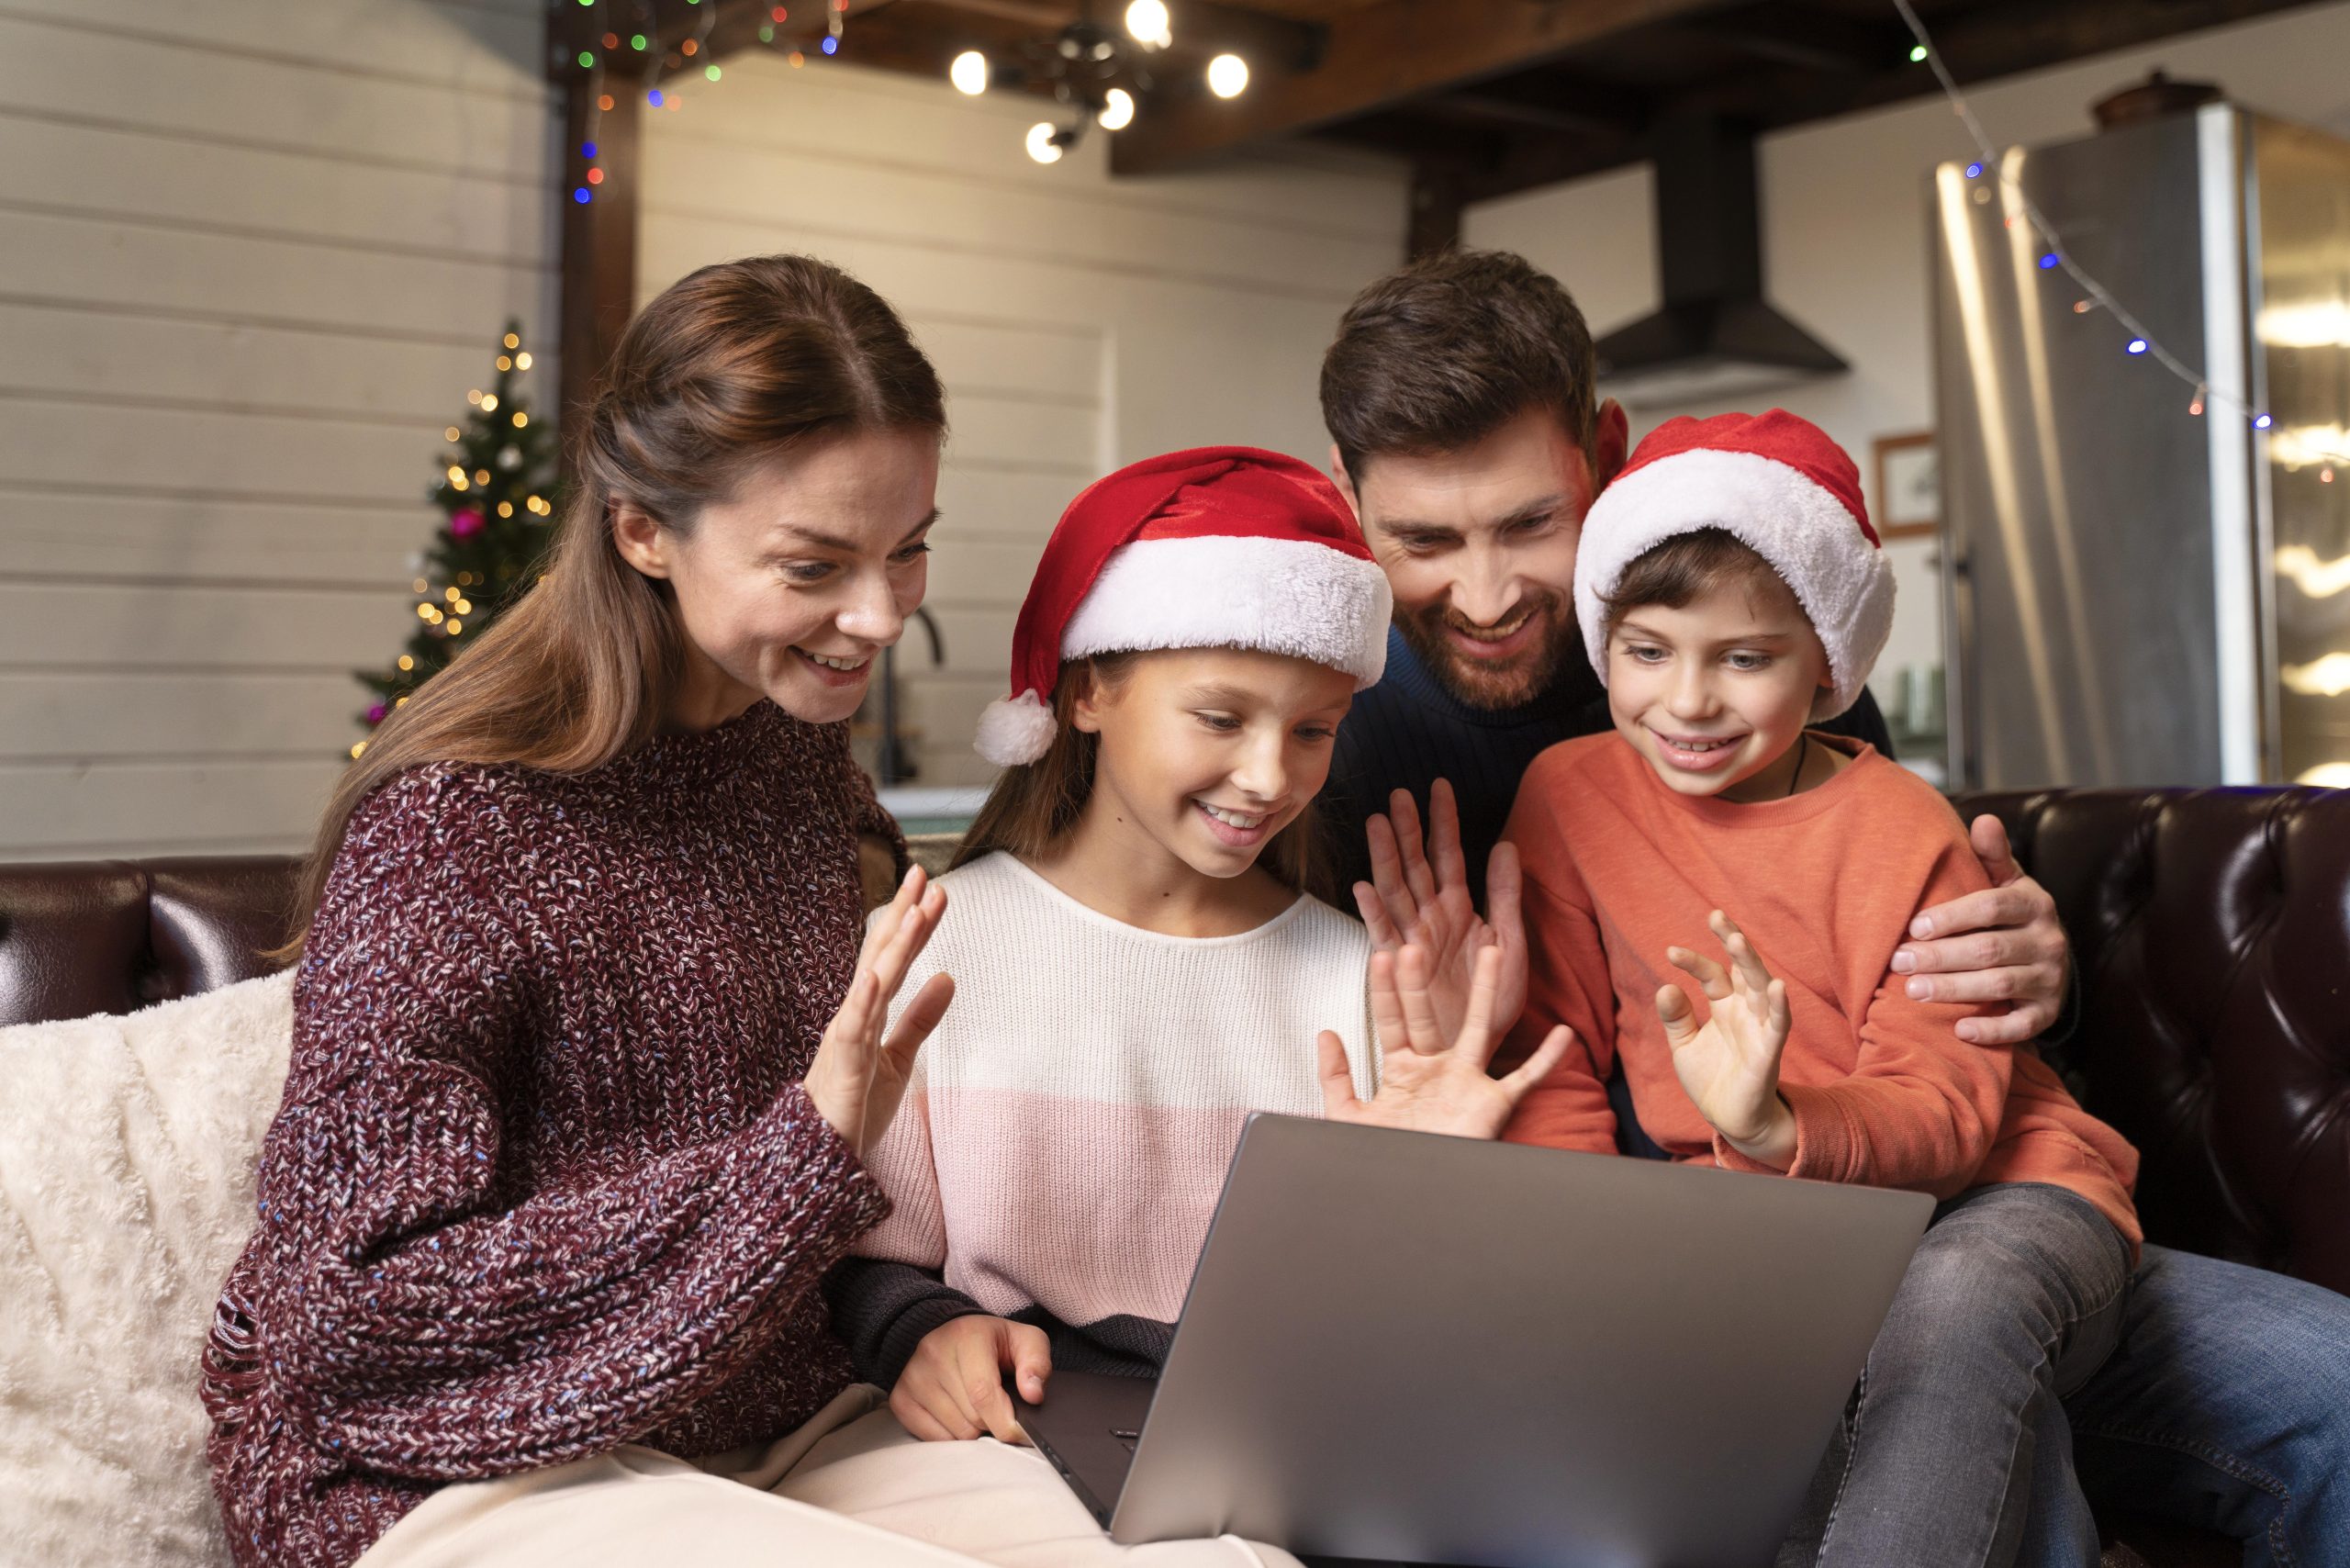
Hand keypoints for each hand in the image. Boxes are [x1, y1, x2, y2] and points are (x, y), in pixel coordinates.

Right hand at [803, 865, 954, 1157]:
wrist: (821, 1156)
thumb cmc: (854, 1106)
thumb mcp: (899, 1058)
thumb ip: (920, 1018)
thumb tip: (949, 976)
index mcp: (868, 1011)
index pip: (892, 957)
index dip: (913, 923)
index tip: (934, 887)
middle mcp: (854, 1014)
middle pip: (881, 955)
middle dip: (903, 915)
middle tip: (924, 874)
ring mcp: (845, 1037)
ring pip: (872, 982)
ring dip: (892, 946)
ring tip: (914, 911)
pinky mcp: (841, 1065)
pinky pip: (852, 1028)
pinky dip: (862, 1000)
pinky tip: (875, 974)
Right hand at [890, 1315, 1051, 1443]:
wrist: (939, 1330)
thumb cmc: (986, 1339)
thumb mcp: (1021, 1338)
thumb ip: (1036, 1362)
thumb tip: (1034, 1395)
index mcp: (967, 1337)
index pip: (984, 1394)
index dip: (1006, 1421)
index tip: (1021, 1431)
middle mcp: (933, 1356)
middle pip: (973, 1418)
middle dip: (993, 1422)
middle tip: (997, 1405)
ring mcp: (913, 1379)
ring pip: (957, 1433)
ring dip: (974, 1429)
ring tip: (975, 1405)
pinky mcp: (900, 1400)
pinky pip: (935, 1439)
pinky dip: (952, 1435)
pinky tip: (957, 1413)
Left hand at [1318, 943, 1569, 1140]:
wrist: (1414, 1196)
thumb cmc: (1384, 1158)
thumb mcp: (1348, 1117)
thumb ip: (1335, 1077)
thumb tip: (1325, 1032)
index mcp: (1402, 1072)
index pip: (1392, 1022)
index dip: (1385, 992)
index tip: (1381, 956)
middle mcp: (1436, 1069)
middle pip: (1429, 1016)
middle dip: (1419, 984)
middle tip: (1415, 946)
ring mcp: (1467, 1082)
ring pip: (1480, 1027)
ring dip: (1487, 991)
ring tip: (1493, 951)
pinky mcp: (1494, 1104)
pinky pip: (1526, 1078)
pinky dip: (1546, 1059)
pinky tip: (1563, 1034)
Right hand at [1351, 780, 1527, 1044]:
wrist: (1477, 1043)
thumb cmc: (1492, 999)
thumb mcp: (1511, 943)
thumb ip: (1506, 894)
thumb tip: (1506, 845)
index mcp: (1458, 909)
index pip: (1449, 855)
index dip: (1443, 821)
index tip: (1439, 786)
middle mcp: (1430, 918)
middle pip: (1414, 865)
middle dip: (1407, 830)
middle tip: (1399, 794)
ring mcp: (1411, 939)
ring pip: (1395, 889)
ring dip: (1385, 857)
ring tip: (1378, 824)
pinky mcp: (1398, 968)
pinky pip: (1383, 934)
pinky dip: (1373, 911)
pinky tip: (1364, 887)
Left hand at [1659, 911, 1795, 1168]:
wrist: (1728, 1119)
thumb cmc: (1710, 1078)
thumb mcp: (1684, 1045)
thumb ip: (1676, 1017)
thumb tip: (1665, 987)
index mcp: (1724, 1005)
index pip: (1711, 974)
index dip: (1693, 960)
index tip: (1670, 951)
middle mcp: (1744, 1011)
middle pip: (1742, 969)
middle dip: (1732, 941)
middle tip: (1716, 915)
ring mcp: (1759, 1028)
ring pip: (1760, 988)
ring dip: (1752, 965)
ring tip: (1737, 941)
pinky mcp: (1769, 1052)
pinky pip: (1778, 1025)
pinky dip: (1778, 1006)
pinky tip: (1776, 985)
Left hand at [1891, 816, 2068, 1044]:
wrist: (2047, 959)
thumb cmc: (2011, 915)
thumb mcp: (2006, 883)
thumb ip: (1992, 856)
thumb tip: (1984, 819)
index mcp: (2035, 905)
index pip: (1992, 907)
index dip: (1952, 917)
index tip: (1914, 926)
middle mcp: (2048, 941)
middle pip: (1989, 949)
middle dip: (1941, 956)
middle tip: (1898, 961)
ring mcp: (2050, 979)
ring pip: (2000, 985)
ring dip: (1954, 989)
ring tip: (1912, 991)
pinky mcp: (2047, 1013)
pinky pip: (2022, 1025)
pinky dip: (1992, 1030)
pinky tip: (1958, 1031)